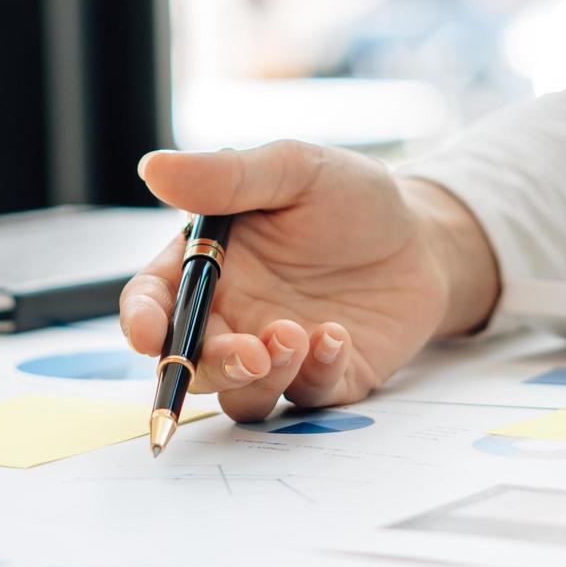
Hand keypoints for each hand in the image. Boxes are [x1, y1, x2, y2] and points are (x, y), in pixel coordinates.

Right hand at [119, 141, 498, 420]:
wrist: (424, 235)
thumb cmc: (349, 197)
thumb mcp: (291, 169)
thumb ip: (225, 176)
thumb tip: (154, 168)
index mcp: (207, 264)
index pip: (153, 300)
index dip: (142, 321)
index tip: (149, 336)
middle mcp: (231, 315)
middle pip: (191, 362)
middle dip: (211, 365)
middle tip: (251, 351)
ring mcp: (275, 353)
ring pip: (240, 396)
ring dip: (258, 378)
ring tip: (295, 335)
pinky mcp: (323, 379)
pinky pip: (305, 398)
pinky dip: (315, 375)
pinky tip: (337, 336)